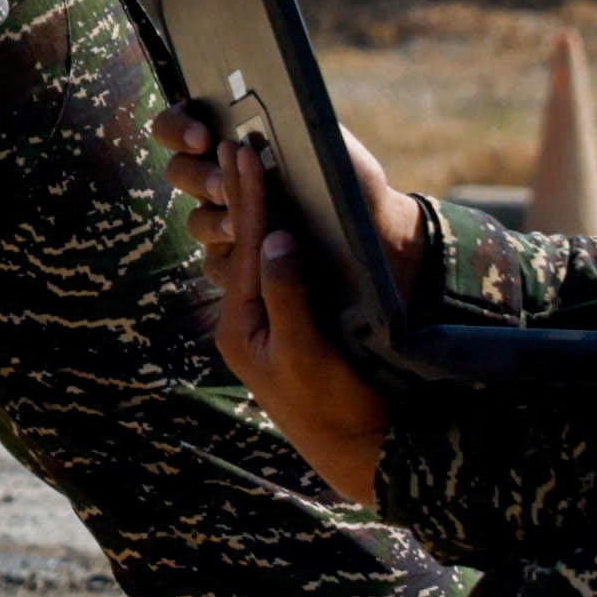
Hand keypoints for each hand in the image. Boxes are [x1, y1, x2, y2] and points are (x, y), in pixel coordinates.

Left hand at [157, 97, 413, 511]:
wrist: (361, 455)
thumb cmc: (337, 408)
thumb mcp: (310, 353)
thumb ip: (289, 296)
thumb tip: (276, 238)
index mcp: (241, 325)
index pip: (245, 245)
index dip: (248, 196)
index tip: (244, 149)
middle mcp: (246, 323)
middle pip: (242, 244)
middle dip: (241, 194)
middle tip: (235, 140)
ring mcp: (265, 328)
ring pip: (255, 258)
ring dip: (256, 212)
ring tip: (249, 165)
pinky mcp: (289, 333)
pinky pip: (275, 276)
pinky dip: (276, 241)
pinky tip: (281, 218)